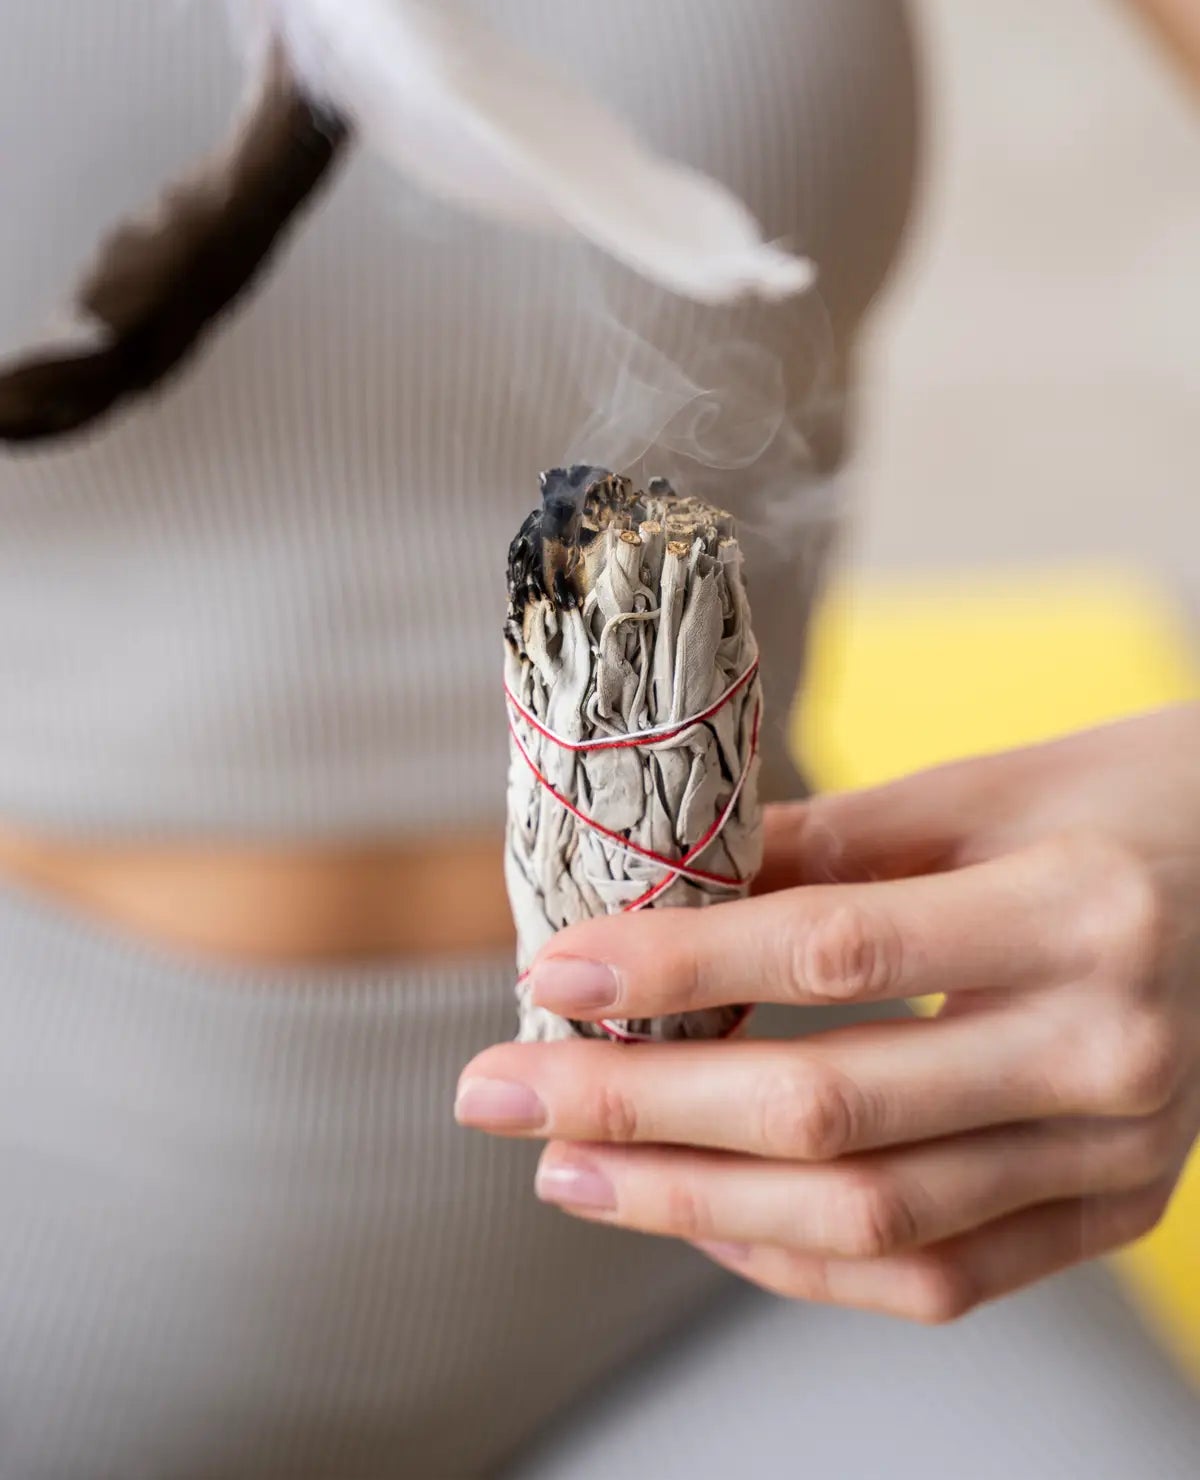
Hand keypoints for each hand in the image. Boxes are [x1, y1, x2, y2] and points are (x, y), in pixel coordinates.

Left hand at [457, 705, 1199, 1321]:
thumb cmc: (1140, 798)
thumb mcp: (993, 783)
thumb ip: (836, 844)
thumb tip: (669, 895)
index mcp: (1079, 909)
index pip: (833, 949)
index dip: (675, 968)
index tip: (549, 970)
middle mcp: (1108, 1050)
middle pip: (832, 1111)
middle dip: (639, 1111)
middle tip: (503, 1094)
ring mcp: (1124, 1153)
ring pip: (872, 1221)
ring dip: (697, 1204)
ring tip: (572, 1171)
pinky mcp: (1118, 1208)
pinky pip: (942, 1278)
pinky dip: (806, 1260)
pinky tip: (708, 1218)